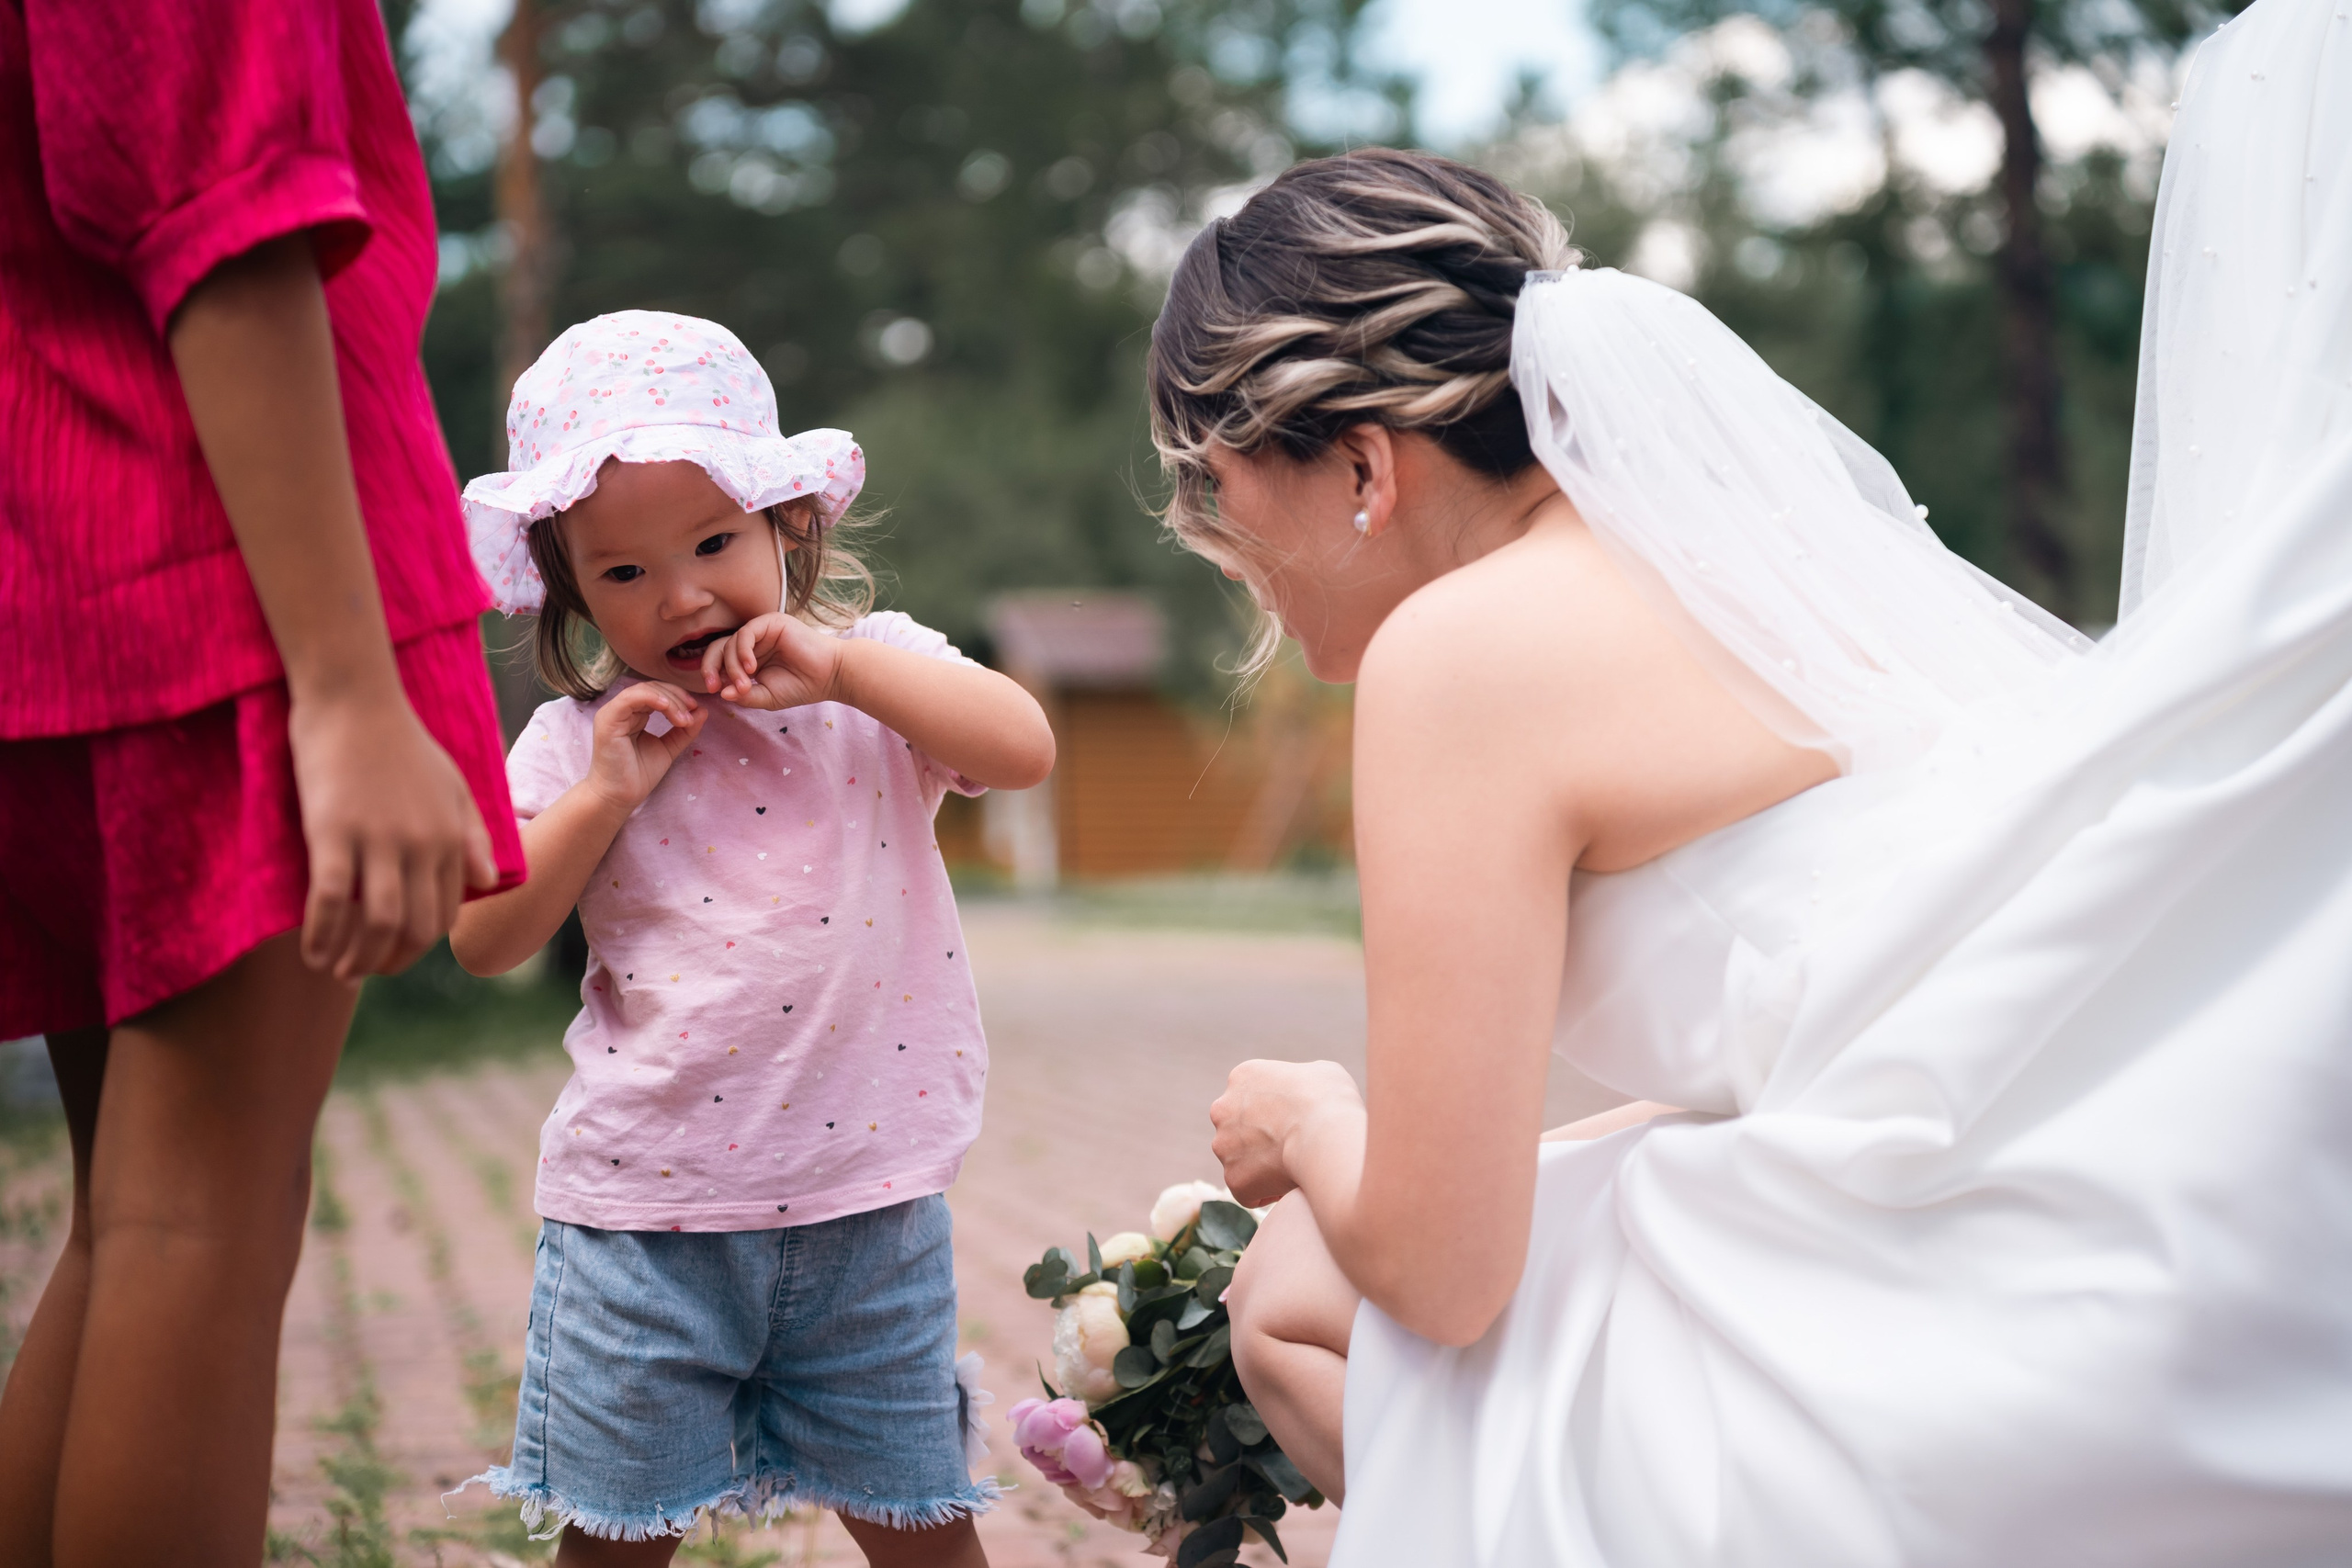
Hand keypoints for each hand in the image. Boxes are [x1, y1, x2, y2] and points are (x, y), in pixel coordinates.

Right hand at [287, 689, 497, 979]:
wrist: (355, 697)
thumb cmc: (402, 740)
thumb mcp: (452, 785)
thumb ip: (471, 835)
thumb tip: (488, 883)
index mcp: (450, 836)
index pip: (444, 912)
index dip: (420, 944)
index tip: (395, 954)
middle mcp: (421, 844)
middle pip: (415, 928)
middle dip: (390, 962)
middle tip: (364, 972)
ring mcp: (378, 840)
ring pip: (377, 924)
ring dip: (356, 959)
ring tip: (336, 971)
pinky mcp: (332, 832)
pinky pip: (331, 900)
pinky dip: (321, 935)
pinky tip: (311, 951)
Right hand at [585, 682, 706, 810]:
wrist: (620, 796)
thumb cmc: (639, 774)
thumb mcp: (668, 748)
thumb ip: (684, 730)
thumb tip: (703, 710)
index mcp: (633, 714)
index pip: (657, 693)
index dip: (678, 697)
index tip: (695, 709)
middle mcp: (621, 710)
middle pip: (652, 688)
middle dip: (676, 697)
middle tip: (692, 712)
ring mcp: (612, 713)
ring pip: (644, 690)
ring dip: (669, 700)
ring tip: (683, 719)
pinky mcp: (608, 719)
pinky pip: (630, 698)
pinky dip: (652, 698)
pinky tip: (668, 708)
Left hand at [703, 612, 844, 710]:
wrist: (830, 676)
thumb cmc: (802, 686)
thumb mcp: (767, 697)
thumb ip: (744, 695)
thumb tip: (721, 693)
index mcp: (750, 658)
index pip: (720, 660)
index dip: (711, 672)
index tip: (713, 690)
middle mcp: (753, 643)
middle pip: (718, 648)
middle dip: (711, 667)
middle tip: (715, 685)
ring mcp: (761, 631)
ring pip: (730, 642)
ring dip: (733, 666)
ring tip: (746, 684)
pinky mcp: (771, 622)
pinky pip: (745, 633)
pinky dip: (742, 651)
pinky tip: (751, 668)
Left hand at [1209, 1059, 1363, 1207]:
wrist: (1325, 1134)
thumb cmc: (1330, 1100)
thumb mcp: (1321, 1073)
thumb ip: (1302, 1080)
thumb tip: (1307, 1094)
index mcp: (1242, 1077)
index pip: (1251, 1098)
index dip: (1274, 1114)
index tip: (1295, 1124)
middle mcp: (1223, 1109)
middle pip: (1238, 1129)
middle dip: (1259, 1140)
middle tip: (1291, 1148)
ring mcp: (1224, 1145)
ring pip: (1240, 1161)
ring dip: (1261, 1167)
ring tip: (1293, 1169)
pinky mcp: (1233, 1178)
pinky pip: (1248, 1192)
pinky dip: (1266, 1193)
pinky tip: (1290, 1188)